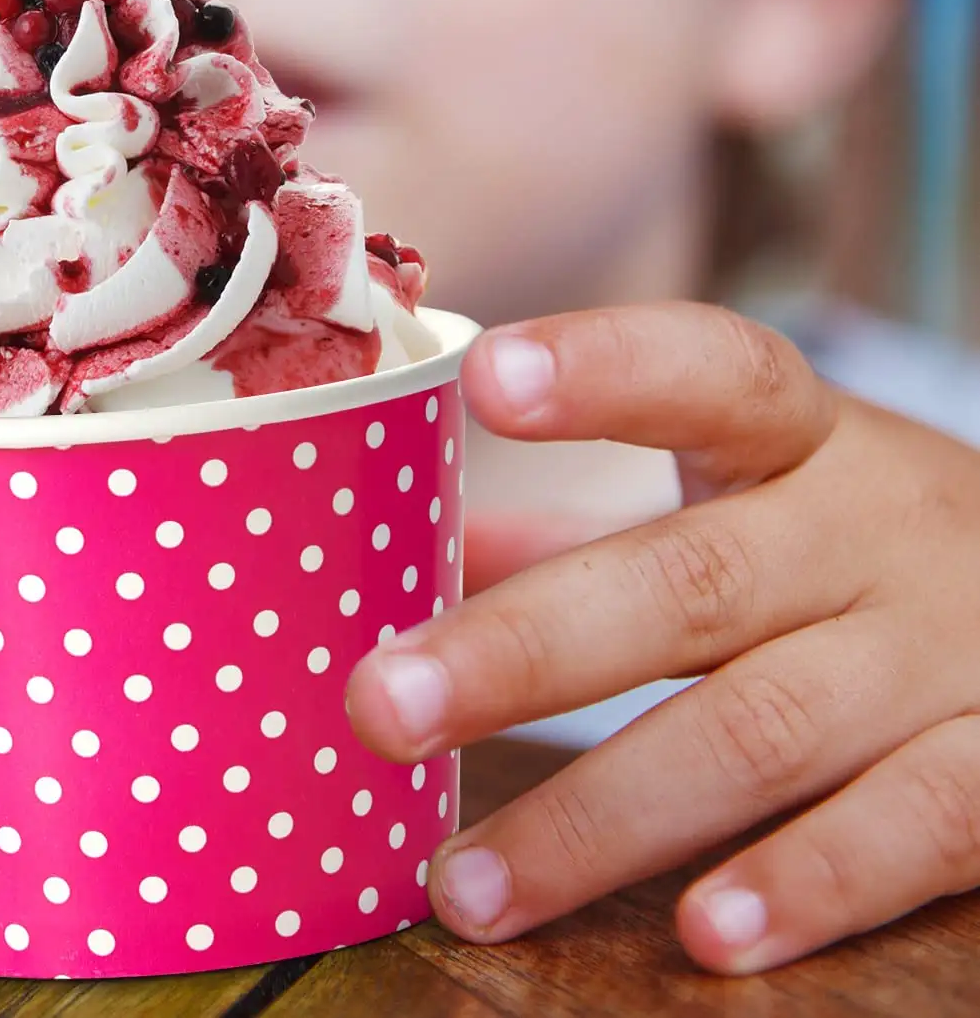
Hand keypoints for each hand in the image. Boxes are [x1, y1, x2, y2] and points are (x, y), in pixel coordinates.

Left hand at [346, 303, 979, 974]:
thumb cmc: (851, 544)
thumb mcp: (753, 495)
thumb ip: (592, 530)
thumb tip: (421, 552)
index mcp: (799, 440)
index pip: (712, 374)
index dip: (604, 369)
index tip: (486, 378)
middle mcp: (869, 532)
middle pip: (689, 582)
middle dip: (524, 651)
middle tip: (380, 704)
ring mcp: (943, 653)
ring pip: (760, 728)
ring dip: (604, 815)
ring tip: (468, 883)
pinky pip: (911, 831)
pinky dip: (806, 884)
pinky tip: (704, 936)